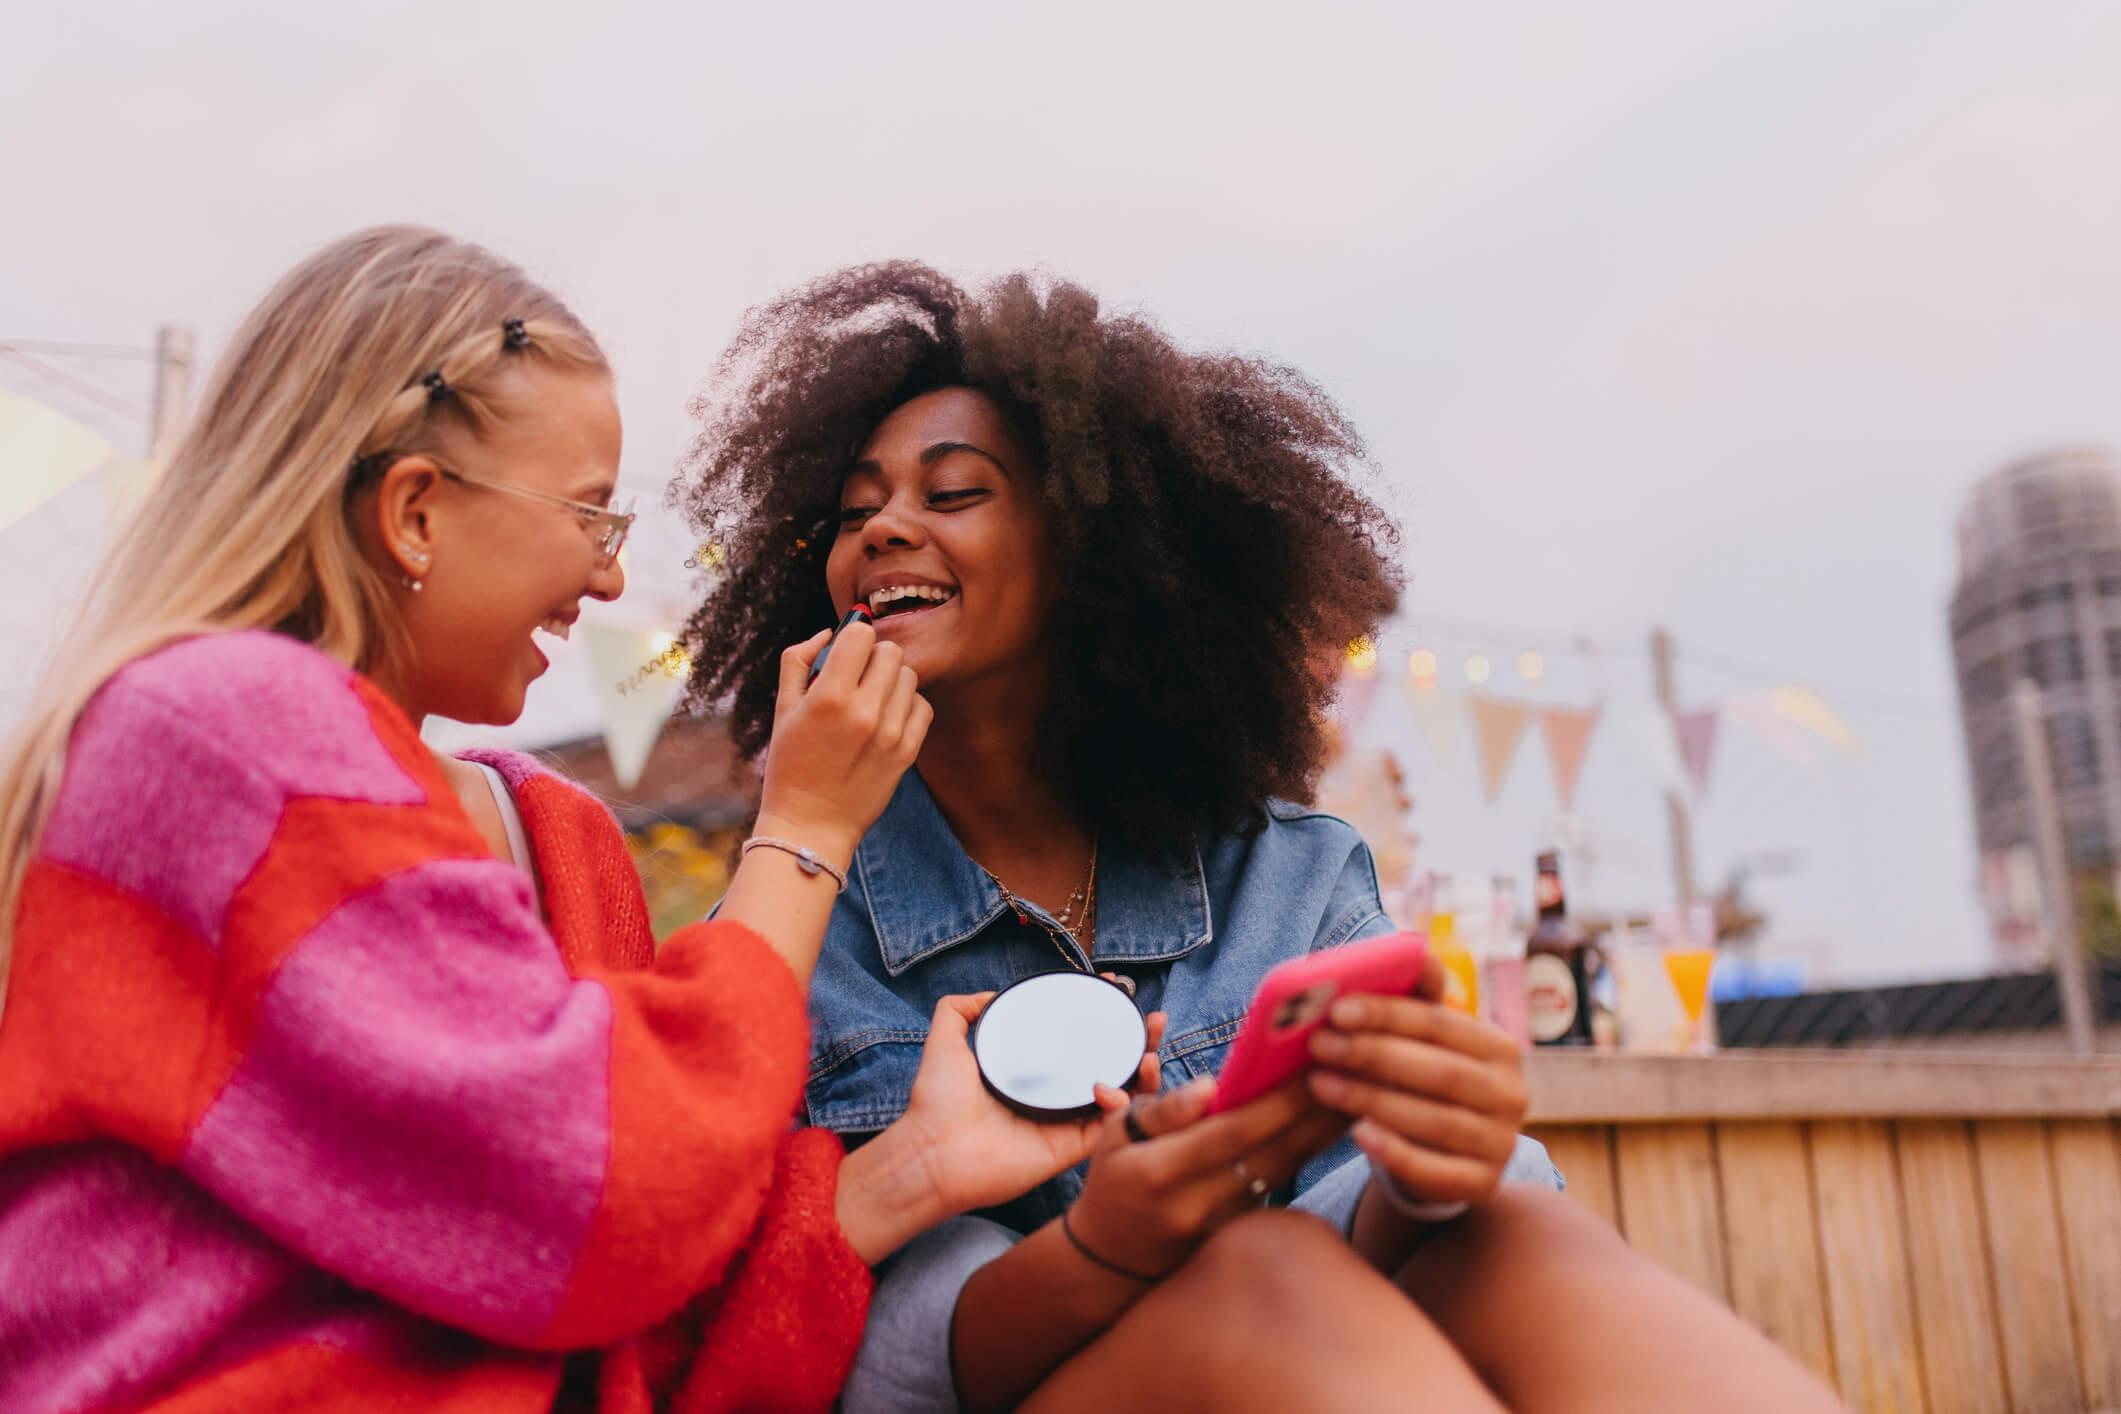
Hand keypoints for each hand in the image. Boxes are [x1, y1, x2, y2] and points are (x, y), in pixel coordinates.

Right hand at [756, 622, 930, 861]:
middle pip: (890, 651)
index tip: (846, 652)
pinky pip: (923, 706)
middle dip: (873, 657)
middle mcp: (864, 712)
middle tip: (857, 677)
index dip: (852, 637)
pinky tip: (886, 718)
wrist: (810, 825)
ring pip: (909, 676)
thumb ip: (798, 660)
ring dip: (891, 681)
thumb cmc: (790, 765)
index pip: (861, 634)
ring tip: (870, 701)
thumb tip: (828, 632)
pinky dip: (907, 706)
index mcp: (828, 697)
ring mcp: (890, 733)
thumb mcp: (782, 709)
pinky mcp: (907, 752)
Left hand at [898, 990, 1165, 1219]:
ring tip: (1151, 1051)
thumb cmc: (937, 1102)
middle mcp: (1054, 1094)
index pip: (1079, 1039)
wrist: (932, 1152)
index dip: (1104, 1016)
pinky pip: (1112, 1128)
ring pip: (1123, 1095)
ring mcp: (1066, 1121)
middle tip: (1153, 1020)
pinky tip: (1115, 1087)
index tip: (1119, 990)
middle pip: (1111, 1064)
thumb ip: (958, 1011)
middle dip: (1140, 1041)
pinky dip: (1125, 1108)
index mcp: (1033, 1071)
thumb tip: (990, 993)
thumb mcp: (945, 1041)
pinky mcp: (1071, 1149)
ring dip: (1146, 1073)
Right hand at [1064, 1073, 1347, 1279]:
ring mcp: (1221, 1224)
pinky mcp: (1238, 1230)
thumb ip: (1163, 1110)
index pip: (1231, 1135)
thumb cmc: (1115, 1179)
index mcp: (1161, 1172)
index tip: (1311, 1070)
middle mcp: (1196, 1204)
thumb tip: (1209, 1085)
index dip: (1275, 1105)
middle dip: (1315, 1115)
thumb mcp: (1115, 1136)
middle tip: (1355, 1074)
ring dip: (1321, 1135)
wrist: (1112, 1259)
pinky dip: (1305, 1152)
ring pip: (1283, 1172)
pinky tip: (1331, 1126)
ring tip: (1359, 1095)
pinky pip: (1277, 1185)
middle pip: (1271, 1156)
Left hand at [1304, 957, 1528, 1206]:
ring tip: (1320, 1083)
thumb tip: (1412, 949)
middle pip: (1440, 1072)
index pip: (1442, 1024)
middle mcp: (1513, 1095)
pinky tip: (1356, 1133)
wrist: (1443, 1155)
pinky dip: (1394, 1152)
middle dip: (1373, 1055)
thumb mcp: (1424, 1043)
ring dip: (1371, 1099)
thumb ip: (1417, 1001)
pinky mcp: (1483, 1184)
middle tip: (1319, 1044)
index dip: (1389, 1014)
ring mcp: (1502, 1144)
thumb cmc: (1424, 1082)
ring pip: (1434, 1120)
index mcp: (1501, 1048)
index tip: (1337, 1008)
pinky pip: (1436, 1171)